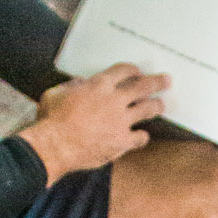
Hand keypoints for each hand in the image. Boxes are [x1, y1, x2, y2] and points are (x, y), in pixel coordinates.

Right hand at [20, 65, 167, 180]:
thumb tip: (81, 83)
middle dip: (157, 82)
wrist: (53, 147)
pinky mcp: (121, 142)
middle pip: (143, 86)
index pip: (123, 71)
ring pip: (147, 109)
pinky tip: (142, 136)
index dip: (133, 70)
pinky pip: (140, 137)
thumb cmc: (50, 120)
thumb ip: (72, 86)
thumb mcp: (56, 93)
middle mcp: (114, 100)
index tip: (138, 71)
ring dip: (157, 106)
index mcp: (98, 85)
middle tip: (167, 80)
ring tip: (162, 105)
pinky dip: (142, 136)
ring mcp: (120, 121)